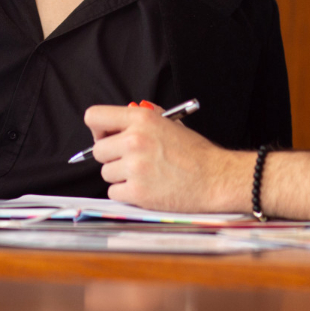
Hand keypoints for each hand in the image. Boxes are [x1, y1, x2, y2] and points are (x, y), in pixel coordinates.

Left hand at [83, 105, 251, 212]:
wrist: (215, 178)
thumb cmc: (195, 153)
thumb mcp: (170, 123)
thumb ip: (144, 118)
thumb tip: (121, 118)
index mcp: (142, 119)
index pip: (94, 117)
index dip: (98, 129)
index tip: (106, 137)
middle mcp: (134, 141)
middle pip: (98, 150)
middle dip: (112, 156)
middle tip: (130, 160)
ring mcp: (134, 168)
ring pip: (106, 173)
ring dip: (120, 176)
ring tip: (144, 175)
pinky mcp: (137, 193)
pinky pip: (114, 192)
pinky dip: (126, 193)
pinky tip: (145, 188)